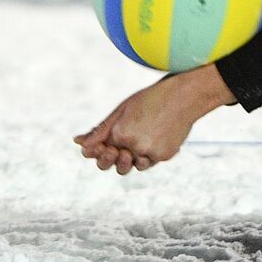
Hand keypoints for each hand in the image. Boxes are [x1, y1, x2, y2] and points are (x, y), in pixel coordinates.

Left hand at [74, 65, 235, 173]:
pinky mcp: (165, 155)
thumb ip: (100, 130)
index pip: (100, 152)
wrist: (184, 95)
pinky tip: (158, 134)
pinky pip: (152, 160)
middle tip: (124, 147)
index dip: (100, 150)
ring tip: (145, 137)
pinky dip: (153, 151)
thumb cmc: (150, 98)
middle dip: (117, 159)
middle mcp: (134, 146)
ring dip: (136, 157)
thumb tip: (78, 142)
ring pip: (137, 165)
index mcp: (120, 133)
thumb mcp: (121, 111)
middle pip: (118, 166)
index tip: (108, 143)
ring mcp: (151, 153)